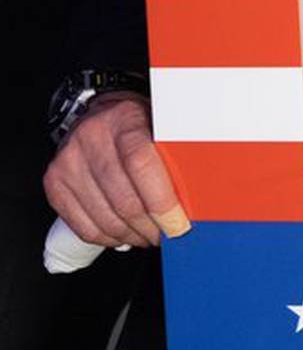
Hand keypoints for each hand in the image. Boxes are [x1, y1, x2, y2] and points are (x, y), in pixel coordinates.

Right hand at [43, 93, 188, 248]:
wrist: (101, 111)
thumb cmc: (138, 123)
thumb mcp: (162, 125)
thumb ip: (176, 157)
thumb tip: (201, 202)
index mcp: (125, 119)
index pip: (141, 164)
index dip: (161, 203)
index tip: (178, 225)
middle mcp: (92, 137)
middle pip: (123, 199)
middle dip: (150, 228)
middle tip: (166, 234)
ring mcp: (68, 160)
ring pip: (104, 219)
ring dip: (132, 236)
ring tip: (147, 235)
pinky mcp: (54, 181)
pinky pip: (83, 227)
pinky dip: (108, 238)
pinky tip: (124, 234)